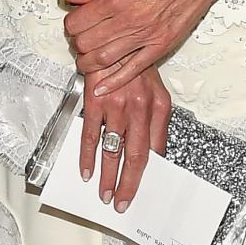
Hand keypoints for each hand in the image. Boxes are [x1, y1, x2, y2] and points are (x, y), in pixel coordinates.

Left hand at [60, 0, 221, 94]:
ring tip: (87, 59)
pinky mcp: (160, 46)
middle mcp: (128, 19)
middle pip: (87, 43)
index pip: (77, 22)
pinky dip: (114, 81)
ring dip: (88, 64)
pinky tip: (103, 86)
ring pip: (103, 60)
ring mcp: (145, 35)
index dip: (70, 25)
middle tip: (80, 40)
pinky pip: (133, 70)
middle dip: (77, 44)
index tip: (73, 24)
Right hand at [79, 66, 170, 210]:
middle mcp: (141, 108)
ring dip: (108, 177)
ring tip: (105, 194)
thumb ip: (156, 121)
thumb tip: (156, 154)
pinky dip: (87, 157)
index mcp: (159, 106)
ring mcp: (117, 105)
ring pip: (113, 150)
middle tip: (122, 203)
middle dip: (129, 184)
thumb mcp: (156, 89)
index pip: (157, 149)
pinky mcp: (96, 101)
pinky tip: (86, 171)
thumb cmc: (135, 66)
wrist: (115, 40)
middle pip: (136, 156)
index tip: (145, 190)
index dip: (150, 173)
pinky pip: (90, 136)